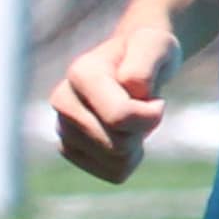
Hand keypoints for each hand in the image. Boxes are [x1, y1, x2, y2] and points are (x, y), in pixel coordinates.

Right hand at [53, 17, 176, 183]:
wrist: (133, 62)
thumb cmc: (148, 53)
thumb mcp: (156, 45)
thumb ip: (145, 62)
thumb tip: (131, 88)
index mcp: (80, 74)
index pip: (120, 117)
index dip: (151, 114)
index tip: (155, 98)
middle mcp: (63, 101)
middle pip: (118, 145)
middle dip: (143, 131)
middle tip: (145, 109)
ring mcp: (63, 127)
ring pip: (115, 162)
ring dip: (137, 146)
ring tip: (134, 121)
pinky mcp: (70, 149)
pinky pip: (112, 173)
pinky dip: (129, 161)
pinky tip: (125, 137)